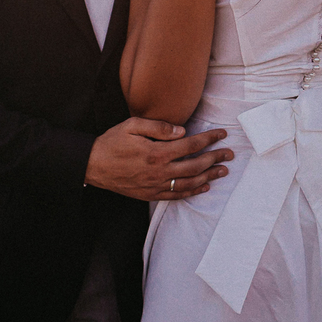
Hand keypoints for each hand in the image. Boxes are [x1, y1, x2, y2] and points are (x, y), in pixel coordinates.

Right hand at [86, 117, 230, 200]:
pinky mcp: (150, 194)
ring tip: (223, 171)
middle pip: (196, 165)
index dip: (209, 139)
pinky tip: (203, 187)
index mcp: (157, 152)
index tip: (222, 133)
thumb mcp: (132, 126)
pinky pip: (176, 195)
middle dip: (215, 158)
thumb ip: (158, 127)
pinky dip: (192, 192)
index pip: (191, 145)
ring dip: (209, 177)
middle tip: (229, 153)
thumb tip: (182, 132)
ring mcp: (155, 185)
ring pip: (189, 183)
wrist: (92, 165)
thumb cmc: (111, 142)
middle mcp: (159, 171)